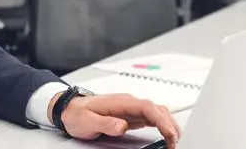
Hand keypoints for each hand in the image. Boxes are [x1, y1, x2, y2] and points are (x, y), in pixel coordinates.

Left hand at [48, 93, 180, 147]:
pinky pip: (151, 118)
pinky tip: (166, 134)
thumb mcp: (88, 121)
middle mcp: (129, 103)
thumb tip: (122, 125)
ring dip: (168, 125)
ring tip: (175, 141)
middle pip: (158, 110)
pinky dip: (161, 126)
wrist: (69, 109)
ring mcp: (130, 108)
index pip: (148, 107)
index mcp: (121, 102)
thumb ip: (106, 123)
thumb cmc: (77, 114)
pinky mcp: (130, 115)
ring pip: (157, 113)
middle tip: (176, 143)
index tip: (170, 134)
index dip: (162, 120)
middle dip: (171, 125)